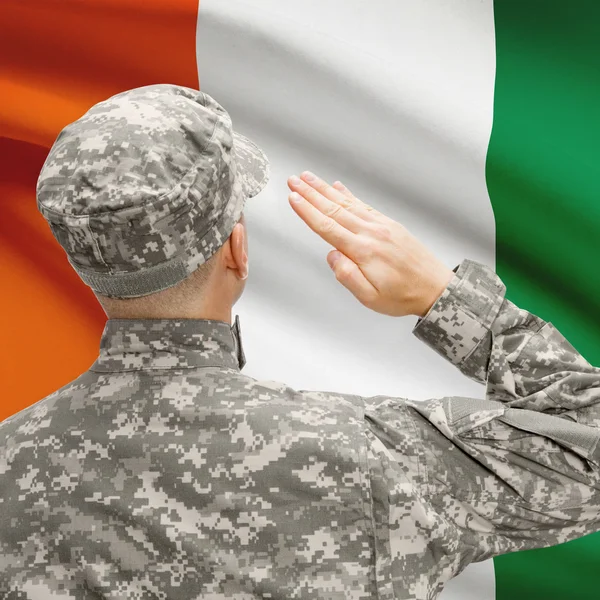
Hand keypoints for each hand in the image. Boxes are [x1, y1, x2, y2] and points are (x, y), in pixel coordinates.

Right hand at [286, 172, 454, 317]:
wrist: (436, 288)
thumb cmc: (403, 296)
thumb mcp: (370, 298)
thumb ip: (347, 276)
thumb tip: (331, 255)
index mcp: (363, 251)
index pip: (328, 227)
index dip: (308, 212)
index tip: (293, 198)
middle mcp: (371, 233)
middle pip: (334, 209)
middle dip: (311, 193)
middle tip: (293, 180)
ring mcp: (381, 226)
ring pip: (347, 203)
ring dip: (325, 189)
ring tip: (308, 177)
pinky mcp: (389, 224)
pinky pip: (364, 205)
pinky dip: (349, 195)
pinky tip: (338, 187)